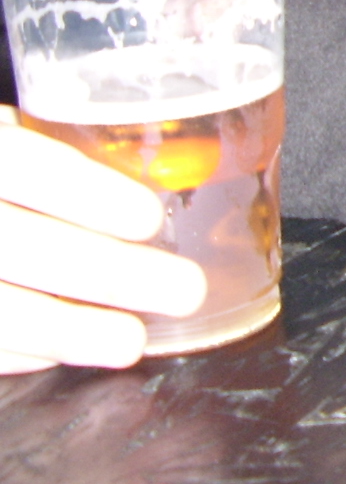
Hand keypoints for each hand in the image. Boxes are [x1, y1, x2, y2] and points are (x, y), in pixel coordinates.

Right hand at [0, 109, 206, 372]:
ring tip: (132, 340)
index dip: (87, 193)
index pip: (26, 164)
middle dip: (109, 273)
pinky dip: (21, 353)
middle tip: (184, 290)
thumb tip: (172, 173)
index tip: (149, 219)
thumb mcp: (15, 136)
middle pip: (19, 244)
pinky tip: (67, 351)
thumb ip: (66, 147)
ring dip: (69, 330)